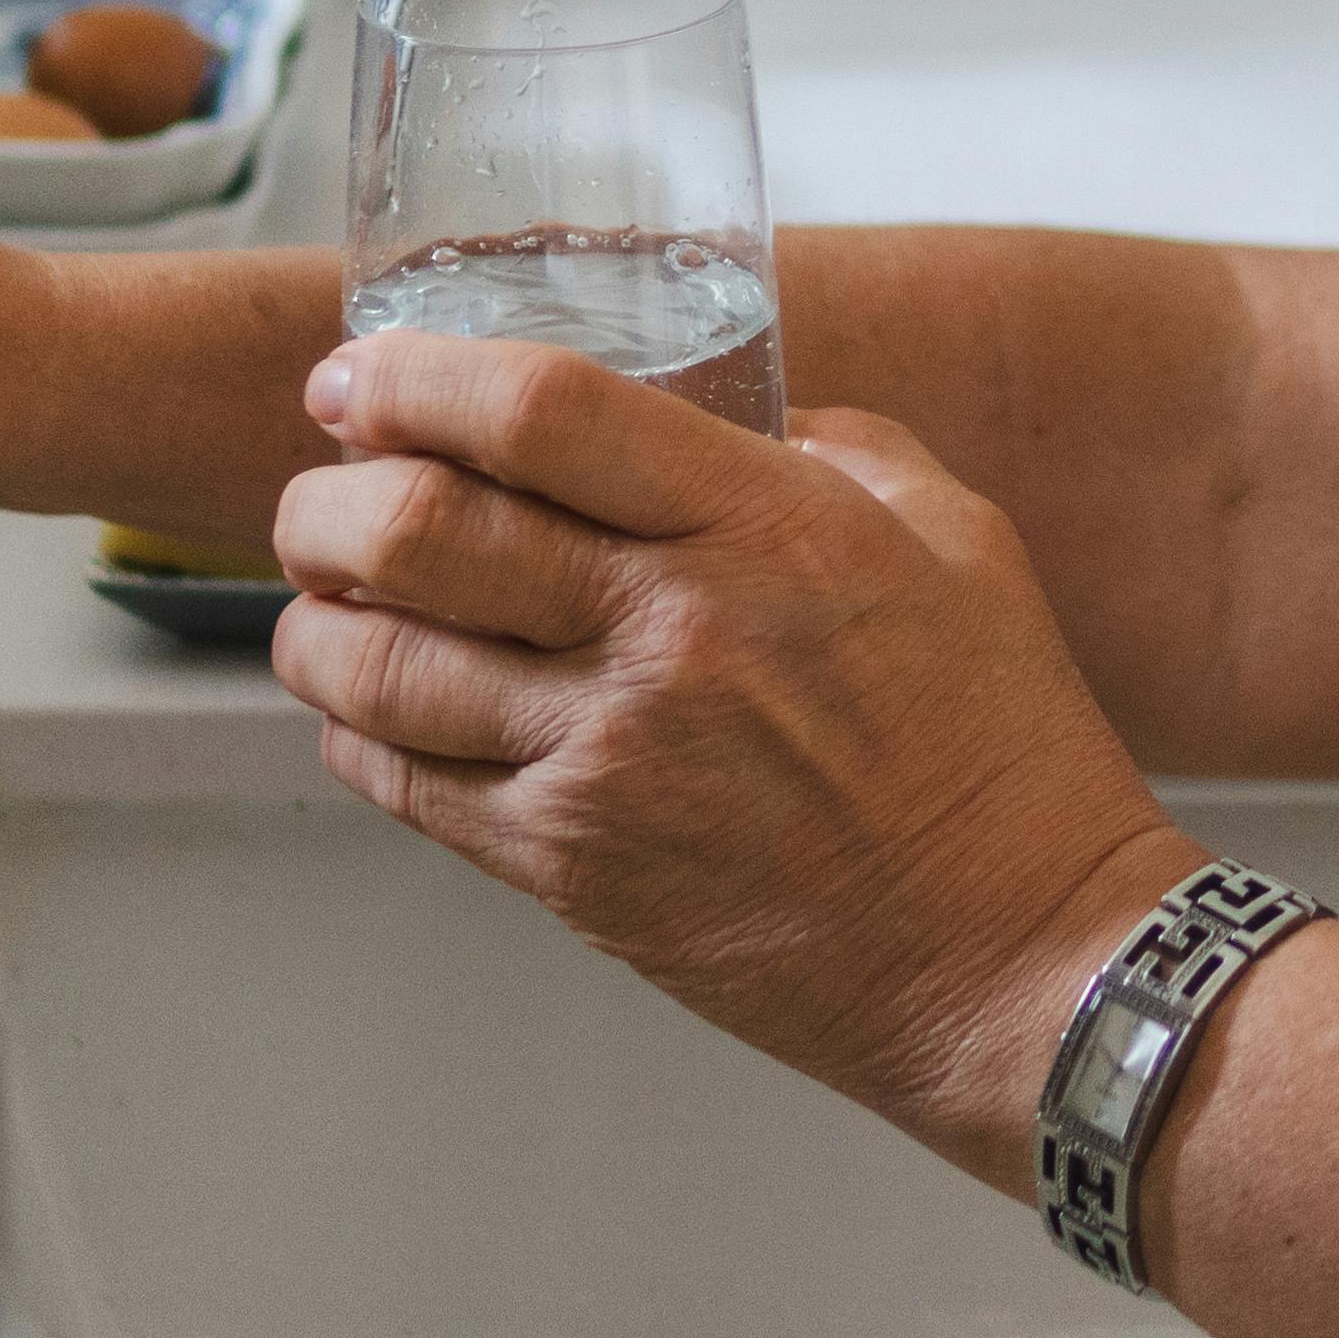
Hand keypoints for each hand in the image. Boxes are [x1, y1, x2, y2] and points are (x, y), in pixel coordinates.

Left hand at [270, 331, 1195, 1155]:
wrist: (1024, 961)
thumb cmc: (1004, 754)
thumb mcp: (959, 541)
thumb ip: (836, 452)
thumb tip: (738, 415)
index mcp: (766, 528)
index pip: (537, 412)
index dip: (412, 378)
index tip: (359, 376)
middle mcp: (672, 636)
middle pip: (418, 529)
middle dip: (323, 498)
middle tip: (320, 492)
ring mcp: (613, 763)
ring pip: (377, 667)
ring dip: (313, 621)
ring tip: (322, 600)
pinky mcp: (579, 873)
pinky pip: (405, 787)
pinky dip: (355, 734)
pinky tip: (371, 710)